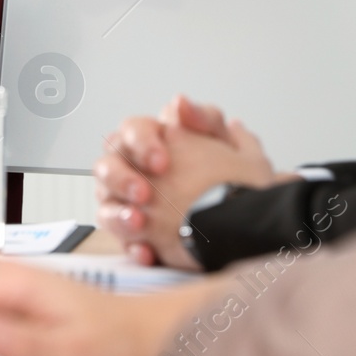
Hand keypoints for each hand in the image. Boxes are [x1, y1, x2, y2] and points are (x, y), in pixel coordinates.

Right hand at [94, 95, 275, 269]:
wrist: (248, 228)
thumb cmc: (236, 186)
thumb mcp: (233, 147)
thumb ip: (207, 119)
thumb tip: (181, 103)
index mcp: (155, 143)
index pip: (133, 131)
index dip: (142, 143)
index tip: (161, 161)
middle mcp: (135, 170)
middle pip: (107, 164)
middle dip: (121, 178)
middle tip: (144, 193)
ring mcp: (130, 203)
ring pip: (106, 203)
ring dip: (119, 213)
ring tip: (139, 223)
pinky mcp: (134, 236)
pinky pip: (121, 241)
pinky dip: (132, 246)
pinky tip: (148, 252)